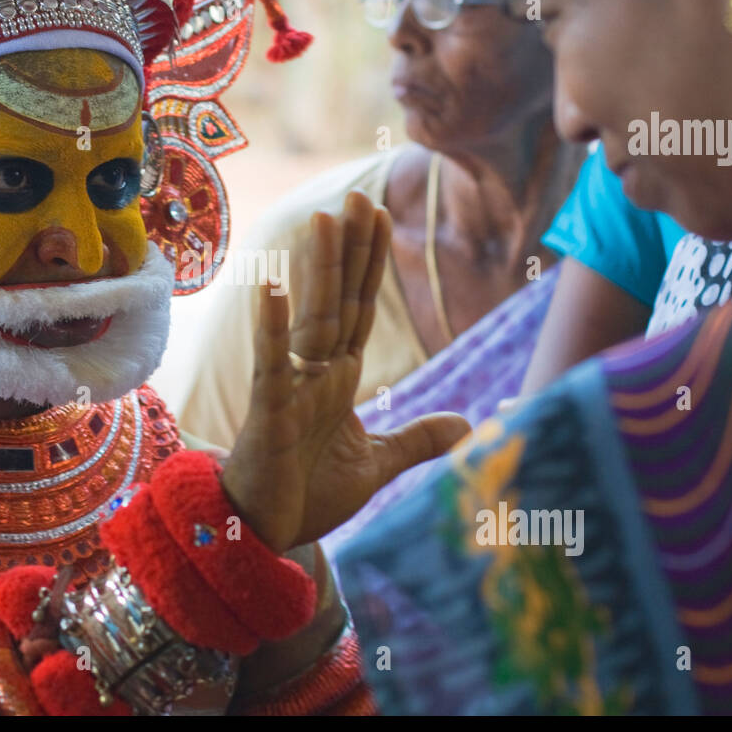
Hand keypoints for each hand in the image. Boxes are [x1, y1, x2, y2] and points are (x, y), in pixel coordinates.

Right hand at [221, 190, 469, 553]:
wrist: (264, 535)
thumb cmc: (307, 495)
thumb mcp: (375, 463)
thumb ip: (417, 439)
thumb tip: (467, 424)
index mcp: (340, 378)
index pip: (361, 308)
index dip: (371, 263)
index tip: (379, 214)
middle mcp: (317, 372)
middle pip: (340, 299)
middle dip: (351, 250)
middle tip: (358, 196)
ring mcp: (291, 386)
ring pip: (310, 318)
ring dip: (318, 270)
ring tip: (323, 221)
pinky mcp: (268, 410)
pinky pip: (270, 362)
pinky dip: (271, 326)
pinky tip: (271, 287)